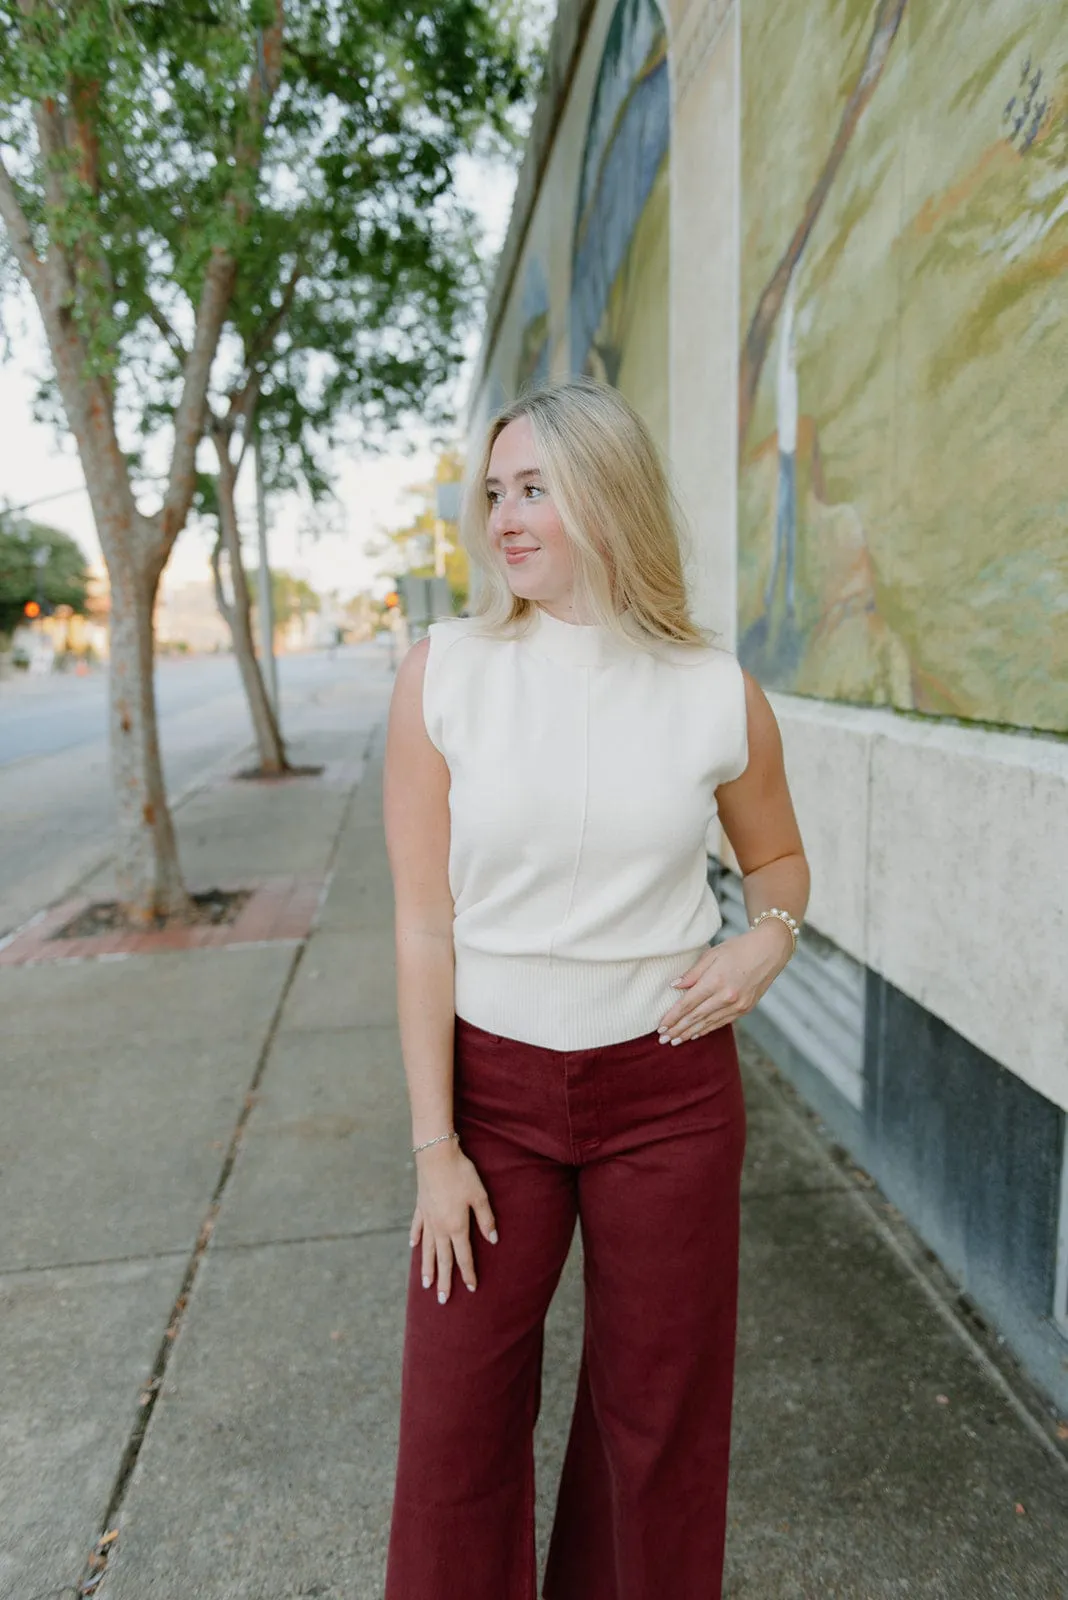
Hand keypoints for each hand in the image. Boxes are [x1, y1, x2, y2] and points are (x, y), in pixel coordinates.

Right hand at [409, 1139, 497, 1304]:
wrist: (435, 1155)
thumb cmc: (461, 1174)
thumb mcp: (479, 1196)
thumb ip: (486, 1219)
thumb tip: (493, 1239)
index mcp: (457, 1227)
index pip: (463, 1257)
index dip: (468, 1273)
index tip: (471, 1288)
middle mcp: (440, 1227)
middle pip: (443, 1259)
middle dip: (445, 1280)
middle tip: (443, 1300)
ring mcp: (428, 1218)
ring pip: (428, 1249)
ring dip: (428, 1267)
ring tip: (426, 1284)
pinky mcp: (420, 1206)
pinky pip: (417, 1227)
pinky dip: (416, 1238)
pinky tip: (414, 1247)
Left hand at [657, 922, 792, 1044]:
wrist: (770, 950)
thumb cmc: (739, 948)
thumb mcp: (712, 954)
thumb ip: (693, 973)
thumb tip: (675, 986)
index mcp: (716, 981)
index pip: (688, 1004)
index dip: (672, 1017)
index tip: (660, 1026)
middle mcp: (727, 997)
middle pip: (696, 1017)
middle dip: (677, 1029)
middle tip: (662, 1039)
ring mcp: (738, 1005)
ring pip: (708, 1023)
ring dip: (690, 1033)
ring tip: (675, 1041)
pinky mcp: (745, 1009)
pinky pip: (721, 1023)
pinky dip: (707, 1030)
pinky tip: (695, 1035)